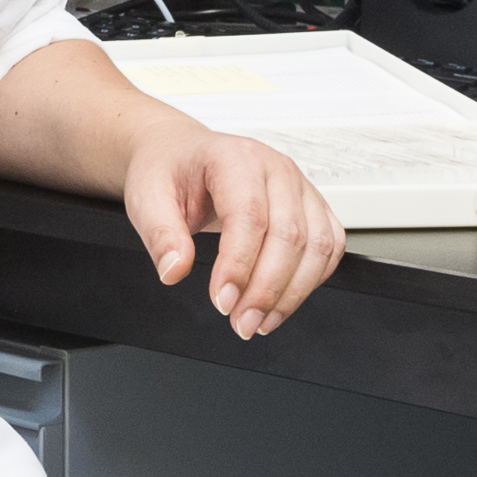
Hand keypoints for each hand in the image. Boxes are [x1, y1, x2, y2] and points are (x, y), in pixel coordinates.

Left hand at [124, 115, 344, 339]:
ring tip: (260, 321)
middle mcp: (276, 169)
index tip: (223, 301)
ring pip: (318, 245)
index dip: (239, 265)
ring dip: (293, 293)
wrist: (181, 154)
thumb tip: (174, 270)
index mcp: (236, 159)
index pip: (249, 216)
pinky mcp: (311, 206)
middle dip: (267, 289)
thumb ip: (160, 233)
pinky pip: (329, 246)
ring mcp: (299, 187)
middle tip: (242, 322)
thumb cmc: (169, 169)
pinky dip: (312, 281)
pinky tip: (283, 302)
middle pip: (290, 236)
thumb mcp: (147, 196)